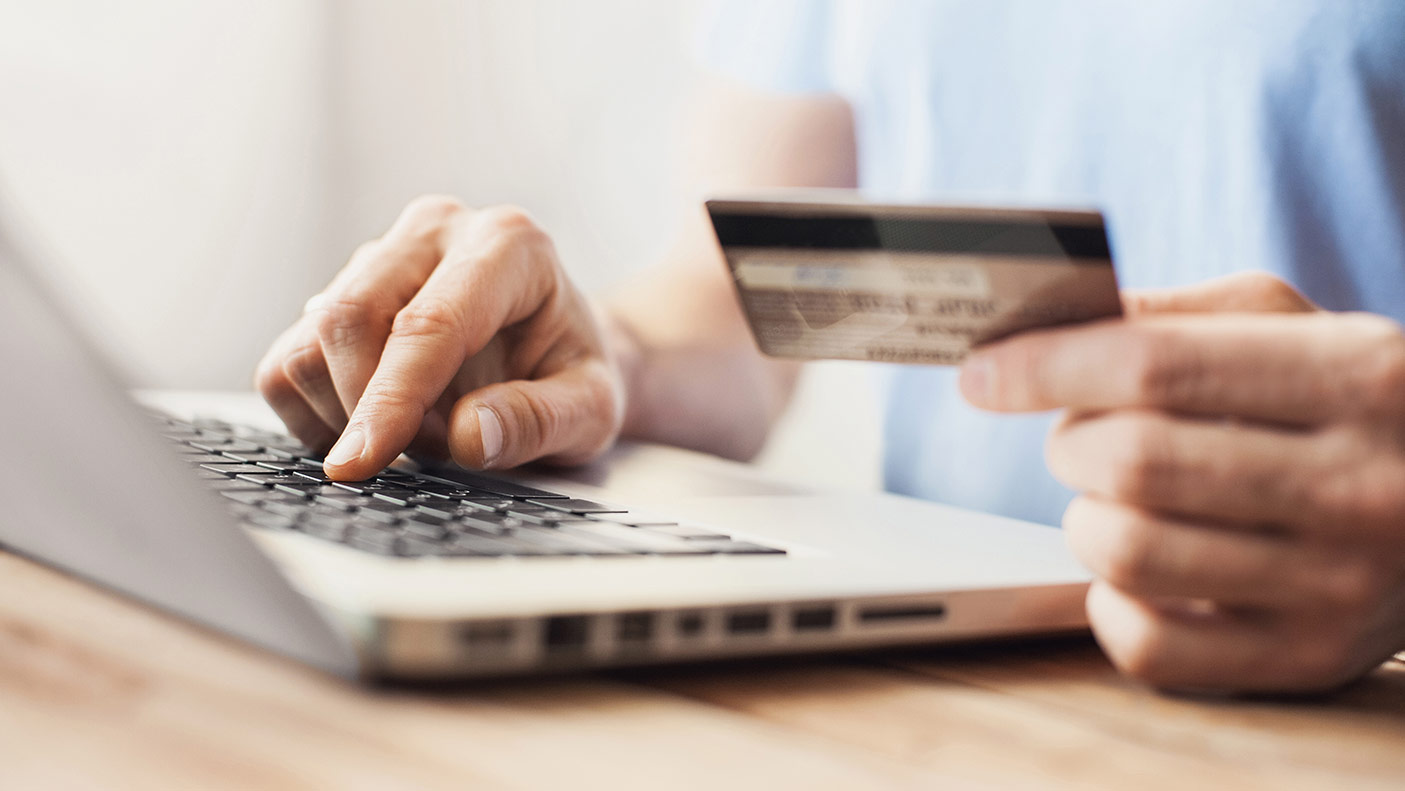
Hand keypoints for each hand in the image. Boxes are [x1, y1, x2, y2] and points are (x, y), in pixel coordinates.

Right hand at [255, 196, 624, 479]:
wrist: (556, 353)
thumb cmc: (574, 375)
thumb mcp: (592, 411)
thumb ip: (541, 421)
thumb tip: (468, 434)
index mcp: (509, 244)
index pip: (429, 323)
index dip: (390, 398)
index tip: (360, 463)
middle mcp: (436, 231)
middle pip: (350, 317)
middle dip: (367, 408)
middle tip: (425, 452)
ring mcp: (379, 255)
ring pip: (310, 340)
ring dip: (347, 413)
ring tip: (418, 431)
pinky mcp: (336, 290)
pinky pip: (287, 362)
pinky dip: (317, 413)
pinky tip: (376, 423)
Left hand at [960, 272, 1404, 692]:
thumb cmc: (1353, 404)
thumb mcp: (1294, 327)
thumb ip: (1176, 316)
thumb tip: (1045, 329)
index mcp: (1355, 374)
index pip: (1154, 366)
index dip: (1045, 368)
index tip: (982, 373)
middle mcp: (1359, 483)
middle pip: (1133, 462)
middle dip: (1069, 443)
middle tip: (1078, 437)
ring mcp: (1339, 584)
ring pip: (1130, 553)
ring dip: (1084, 519)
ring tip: (1114, 500)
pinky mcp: (1309, 658)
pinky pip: (1150, 648)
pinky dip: (1108, 606)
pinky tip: (1133, 574)